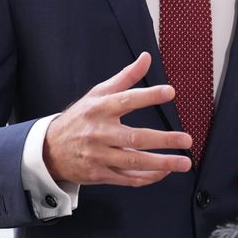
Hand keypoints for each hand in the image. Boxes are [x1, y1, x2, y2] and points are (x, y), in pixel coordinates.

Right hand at [43, 52, 192, 186]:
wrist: (50, 149)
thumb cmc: (80, 117)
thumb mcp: (98, 93)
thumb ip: (125, 77)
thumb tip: (147, 57)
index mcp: (99, 109)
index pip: (126, 99)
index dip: (148, 95)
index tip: (170, 92)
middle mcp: (99, 133)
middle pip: (134, 137)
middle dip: (163, 140)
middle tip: (187, 139)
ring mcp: (99, 156)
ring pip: (134, 162)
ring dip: (161, 163)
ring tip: (184, 162)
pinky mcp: (100, 175)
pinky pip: (128, 179)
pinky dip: (148, 177)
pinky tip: (165, 171)